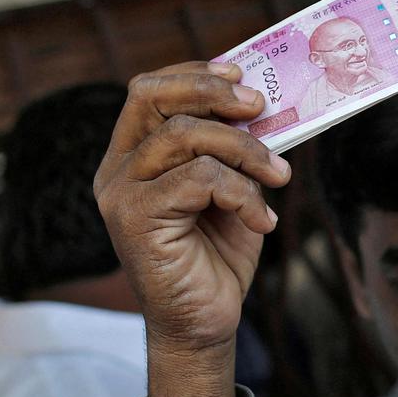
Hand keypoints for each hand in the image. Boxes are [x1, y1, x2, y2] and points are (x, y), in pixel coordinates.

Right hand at [93, 61, 290, 396]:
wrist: (204, 322)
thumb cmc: (216, 253)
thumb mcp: (231, 188)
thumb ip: (232, 150)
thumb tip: (262, 106)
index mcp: (134, 154)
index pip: (149, 91)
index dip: (194, 74)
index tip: (240, 74)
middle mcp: (117, 169)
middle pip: (152, 98)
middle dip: (213, 93)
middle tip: (260, 107)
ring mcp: (121, 193)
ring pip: (184, 136)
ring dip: (245, 150)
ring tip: (279, 177)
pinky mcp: (135, 219)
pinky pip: (199, 180)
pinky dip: (243, 194)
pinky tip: (263, 220)